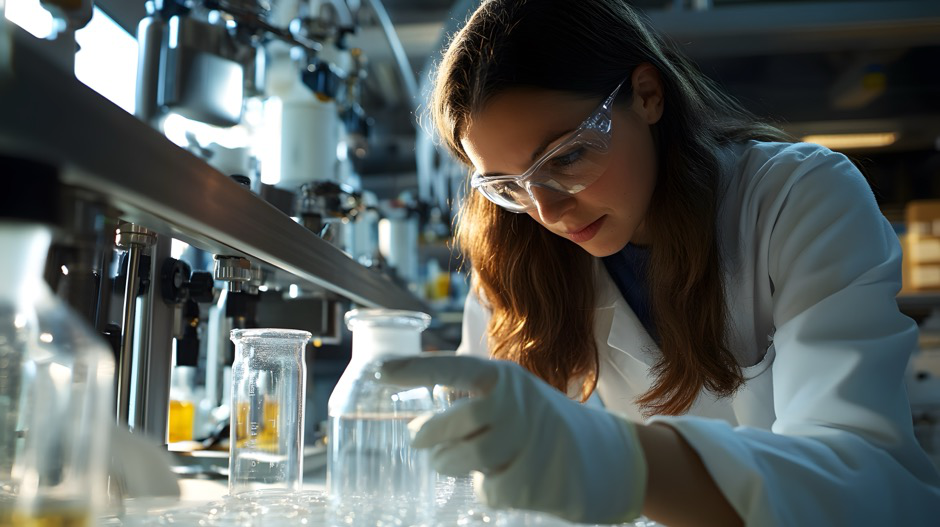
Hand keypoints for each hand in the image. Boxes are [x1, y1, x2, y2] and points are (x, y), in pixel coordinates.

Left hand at [378, 355, 646, 523]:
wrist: (604, 457)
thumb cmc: (542, 426)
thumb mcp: (512, 399)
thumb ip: (471, 403)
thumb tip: (418, 426)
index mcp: (507, 378)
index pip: (455, 370)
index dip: (416, 369)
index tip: (379, 371)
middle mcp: (520, 404)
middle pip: (456, 423)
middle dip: (429, 435)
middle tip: (417, 438)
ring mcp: (533, 441)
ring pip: (469, 459)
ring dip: (452, 464)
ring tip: (453, 461)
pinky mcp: (541, 478)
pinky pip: (492, 490)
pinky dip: (491, 489)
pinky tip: (508, 477)